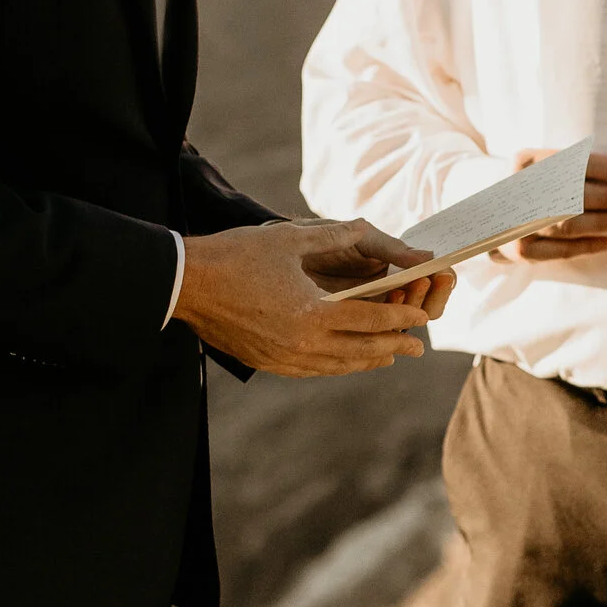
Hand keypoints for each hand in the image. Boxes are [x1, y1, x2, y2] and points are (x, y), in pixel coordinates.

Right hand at [175, 221, 447, 374]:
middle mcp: (302, 344)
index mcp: (312, 313)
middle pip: (362, 350)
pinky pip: (314, 370)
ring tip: (389, 357)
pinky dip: (338, 365)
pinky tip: (346, 361)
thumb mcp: (291, 239)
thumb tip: (373, 235)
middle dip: (393, 346)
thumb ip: (337, 238)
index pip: (370, 319)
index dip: (399, 318)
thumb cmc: (237, 255)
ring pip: (339, 365)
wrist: (186, 284)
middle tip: (417, 346)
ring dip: (368, 360)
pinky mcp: (267, 363)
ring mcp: (283, 359)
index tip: (419, 319)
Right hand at [507, 147, 606, 260]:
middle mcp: (519, 192)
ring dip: (601, 223)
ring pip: (568, 225)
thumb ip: (569, 167)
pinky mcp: (523, 251)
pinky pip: (564, 250)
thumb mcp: (539, 165)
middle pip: (569, 195)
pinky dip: (591, 246)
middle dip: (605, 198)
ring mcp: (519, 224)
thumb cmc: (527, 185)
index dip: (600, 168)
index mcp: (525, 163)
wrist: (488, 214)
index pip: (568, 162)